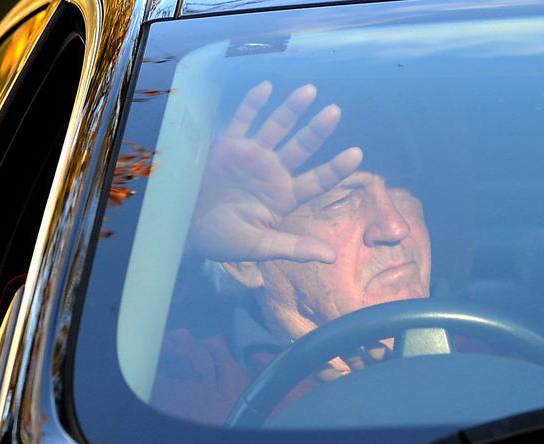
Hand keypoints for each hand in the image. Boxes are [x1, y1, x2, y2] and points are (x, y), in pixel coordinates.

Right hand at [192, 81, 362, 262]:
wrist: (187, 227)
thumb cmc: (225, 240)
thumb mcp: (260, 246)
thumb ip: (294, 248)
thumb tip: (331, 257)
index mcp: (285, 196)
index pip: (317, 180)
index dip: (336, 168)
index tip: (356, 154)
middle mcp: (273, 172)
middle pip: (301, 148)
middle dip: (317, 130)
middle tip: (335, 112)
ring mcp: (252, 156)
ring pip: (276, 128)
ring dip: (291, 110)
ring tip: (310, 91)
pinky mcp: (228, 145)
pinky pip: (243, 120)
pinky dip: (253, 104)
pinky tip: (266, 87)